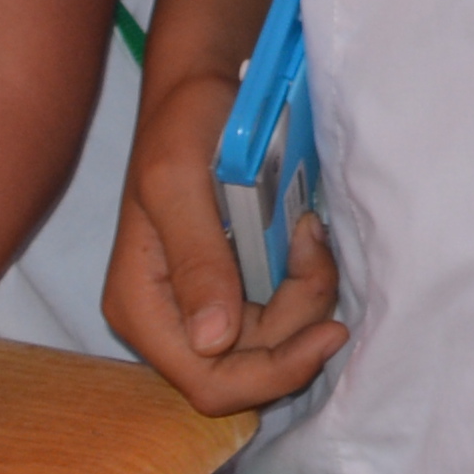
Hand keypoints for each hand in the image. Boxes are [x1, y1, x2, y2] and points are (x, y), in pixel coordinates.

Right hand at [100, 84, 342, 413]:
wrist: (204, 89)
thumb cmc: (184, 124)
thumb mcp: (180, 182)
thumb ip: (198, 260)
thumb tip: (212, 341)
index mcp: (143, 308)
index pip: (209, 383)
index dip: (273, 374)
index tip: (330, 330)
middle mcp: (173, 320)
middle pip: (254, 365)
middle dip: (299, 318)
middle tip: (313, 246)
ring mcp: (208, 305)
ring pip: (277, 339)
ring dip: (308, 292)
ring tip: (309, 230)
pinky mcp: (237, 285)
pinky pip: (284, 308)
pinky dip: (306, 279)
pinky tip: (305, 235)